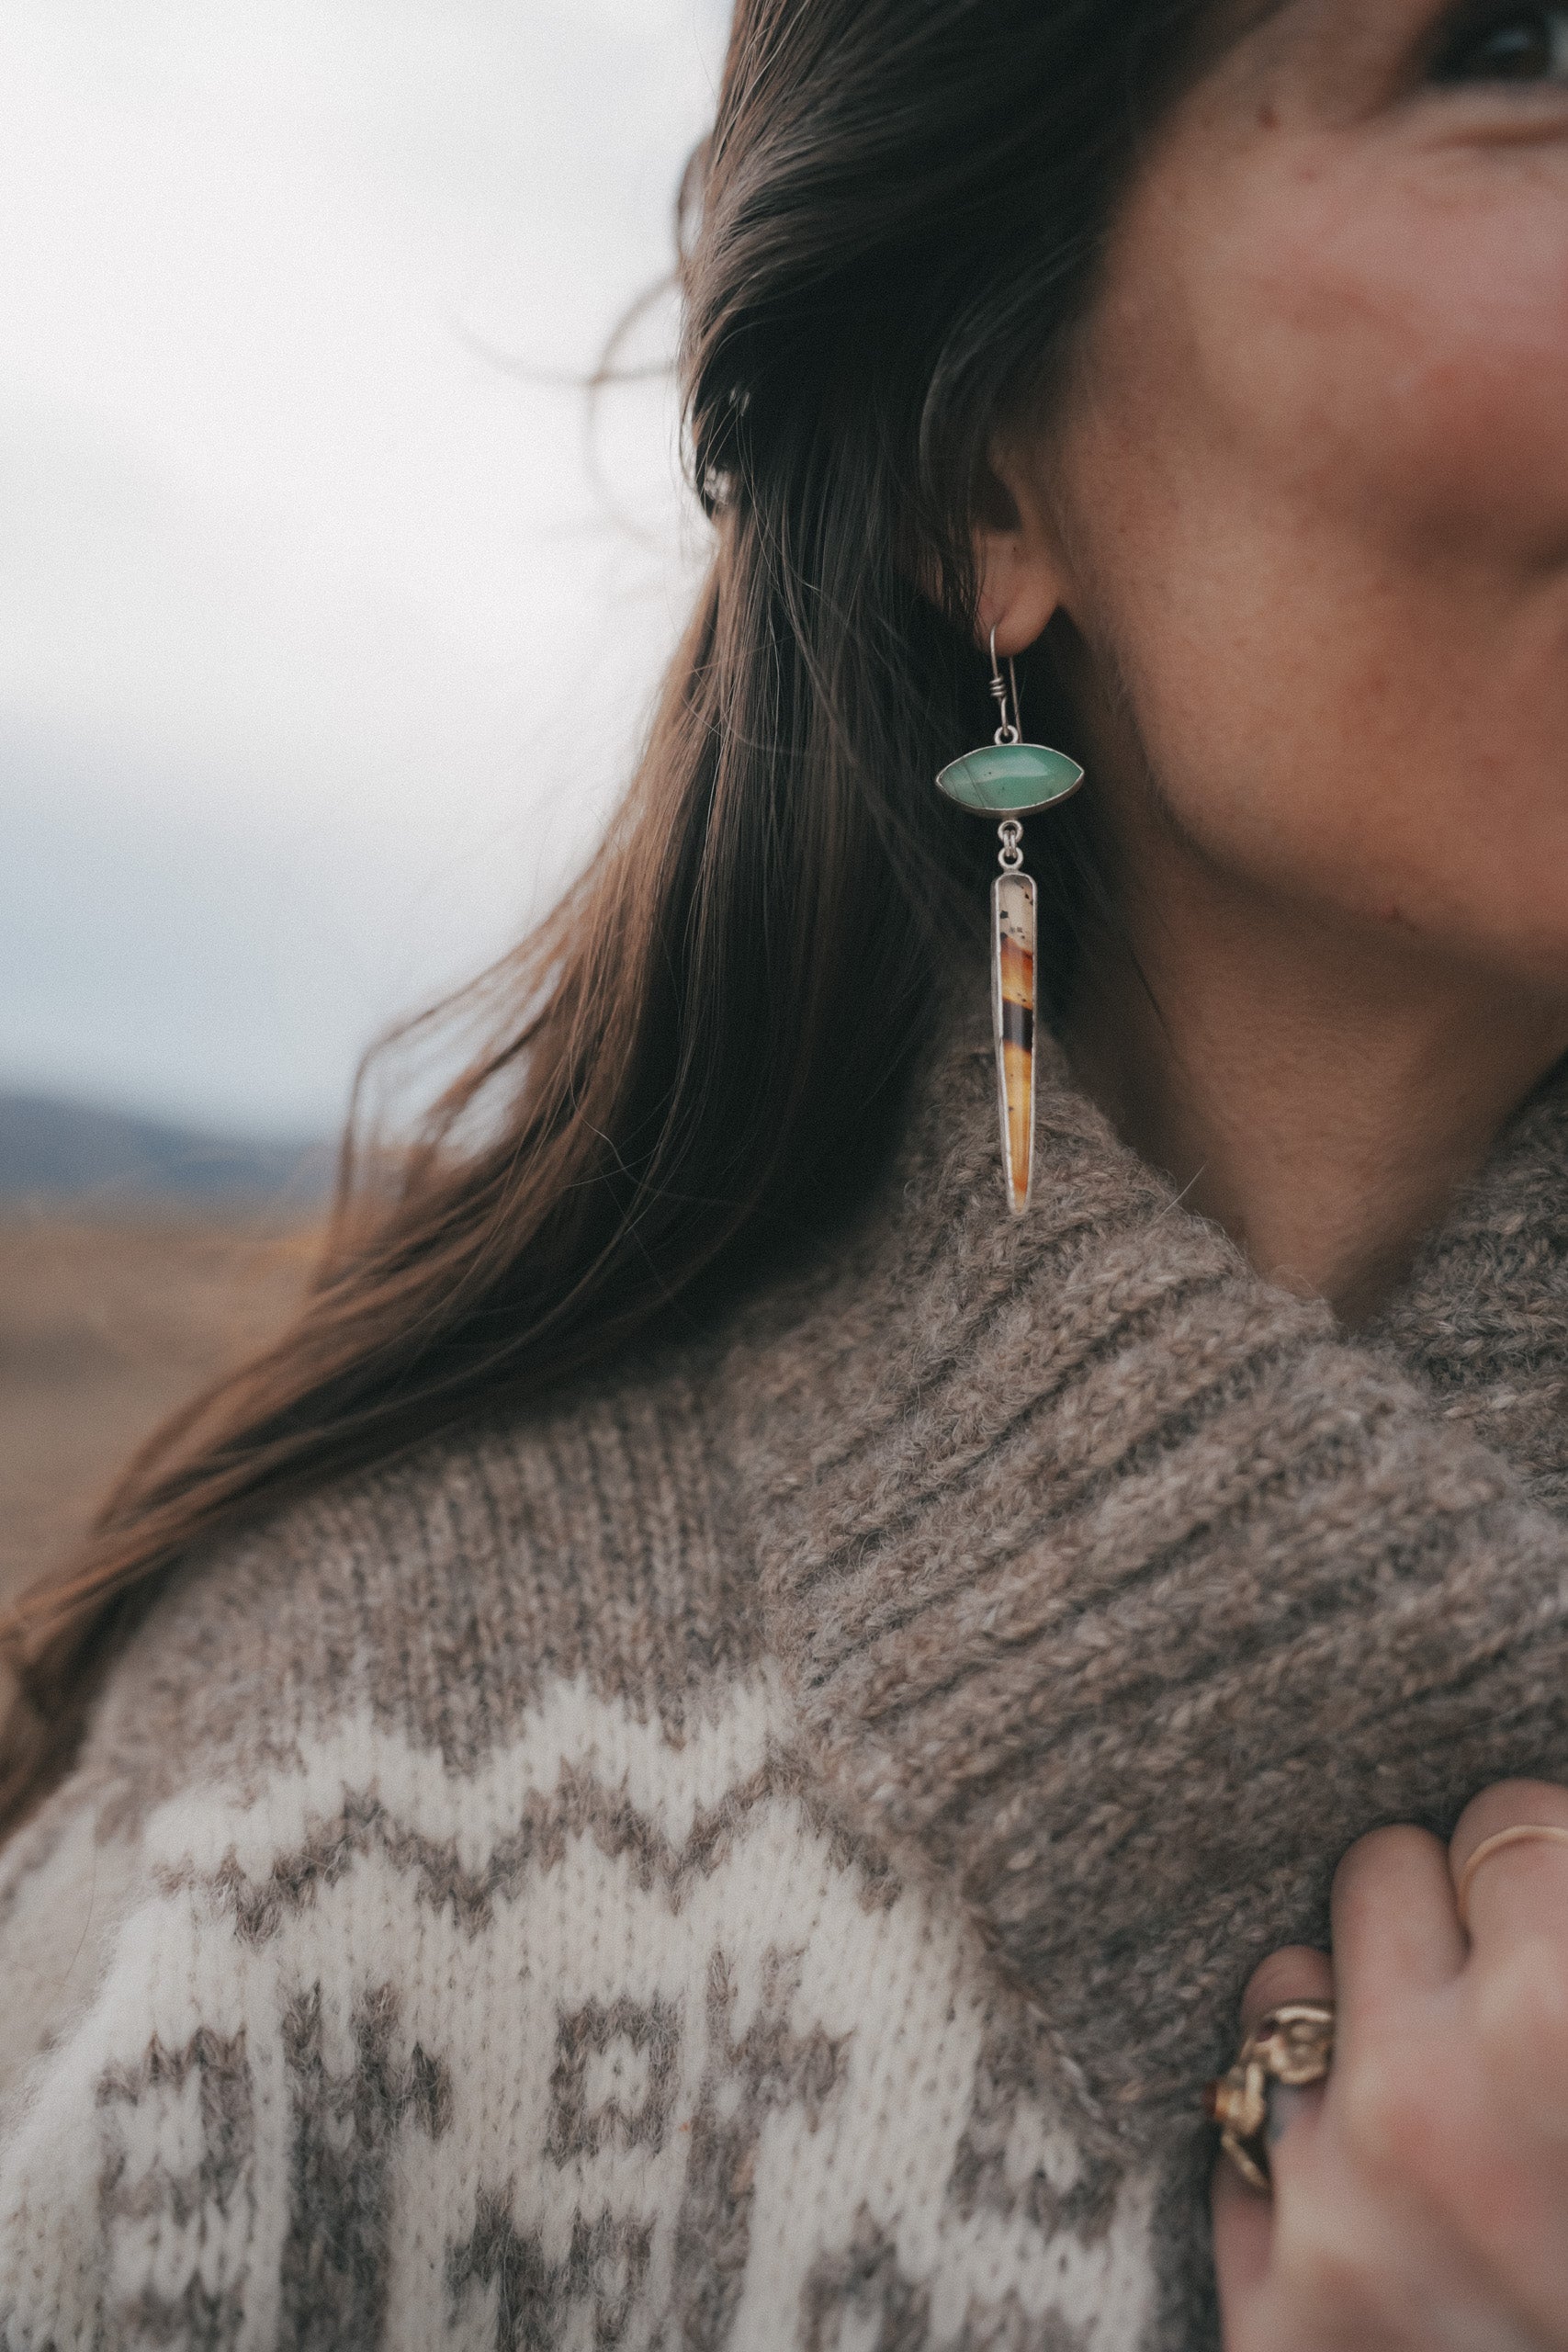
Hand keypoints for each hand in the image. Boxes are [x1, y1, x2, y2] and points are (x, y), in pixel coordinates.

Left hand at [1214, 1781, 1567, 2350]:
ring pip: (1287, 1976)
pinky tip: (1377, 2184)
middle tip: (1502, 2000)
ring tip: (1435, 2090)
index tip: (1554, 1915)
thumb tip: (1537, 1841)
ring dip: (1352, 2016)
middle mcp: (1441, 2098)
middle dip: (1446, 1924)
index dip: (1543, 1867)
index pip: (1510, 1819)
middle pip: (1382, 1868)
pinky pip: (1240, 2119)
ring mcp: (1344, 2200)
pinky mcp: (1281, 2304)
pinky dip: (1301, 2139)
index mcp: (1566, 2026)